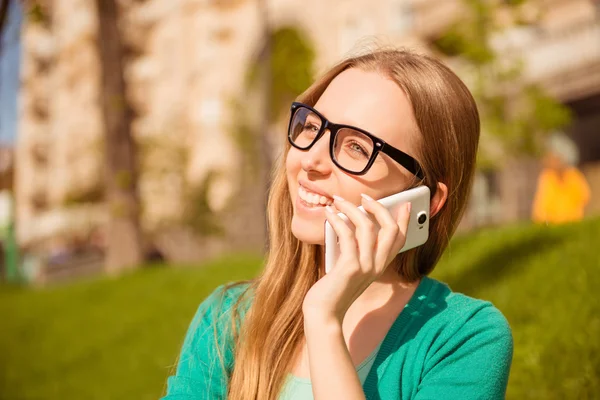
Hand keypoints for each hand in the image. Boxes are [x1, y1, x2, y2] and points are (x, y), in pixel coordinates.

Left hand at [302, 193, 411, 323]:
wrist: (324, 314)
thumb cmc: (332, 290)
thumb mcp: (349, 267)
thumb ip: (354, 249)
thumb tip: (348, 220)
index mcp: (379, 266)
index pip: (400, 240)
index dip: (404, 220)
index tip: (403, 204)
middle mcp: (377, 266)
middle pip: (390, 229)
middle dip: (379, 207)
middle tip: (364, 197)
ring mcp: (365, 267)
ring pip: (367, 226)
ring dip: (351, 208)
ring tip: (337, 201)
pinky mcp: (349, 267)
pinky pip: (346, 235)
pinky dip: (337, 220)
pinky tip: (329, 214)